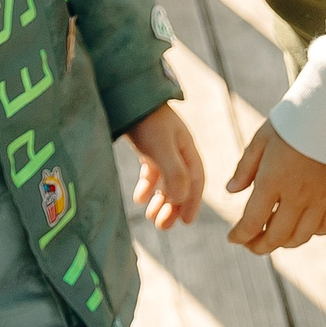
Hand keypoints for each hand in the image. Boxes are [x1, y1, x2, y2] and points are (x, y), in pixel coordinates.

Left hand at [125, 102, 204, 229]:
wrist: (129, 99)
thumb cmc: (148, 123)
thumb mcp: (163, 149)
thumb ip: (174, 174)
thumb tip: (182, 199)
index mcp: (188, 149)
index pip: (196, 181)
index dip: (193, 202)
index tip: (186, 222)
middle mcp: (179, 150)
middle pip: (181, 184)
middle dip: (173, 206)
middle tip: (163, 227)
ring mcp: (163, 148)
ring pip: (166, 180)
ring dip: (161, 199)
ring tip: (151, 217)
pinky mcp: (148, 147)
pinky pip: (152, 172)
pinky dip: (148, 187)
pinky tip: (140, 198)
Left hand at [226, 121, 325, 253]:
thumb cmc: (295, 121)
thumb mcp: (262, 139)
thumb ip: (245, 168)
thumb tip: (231, 191)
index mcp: (272, 181)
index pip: (251, 224)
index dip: (239, 236)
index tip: (233, 237)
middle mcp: (297, 195)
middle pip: (276, 237)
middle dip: (259, 246)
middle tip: (251, 243)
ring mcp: (321, 198)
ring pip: (301, 237)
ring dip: (284, 242)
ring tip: (276, 234)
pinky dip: (314, 232)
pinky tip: (305, 224)